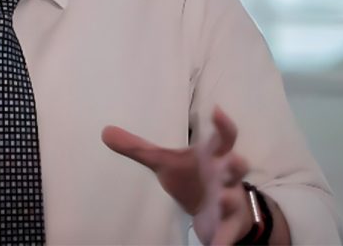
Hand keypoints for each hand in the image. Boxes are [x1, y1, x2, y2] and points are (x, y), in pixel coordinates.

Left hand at [102, 107, 252, 244]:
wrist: (218, 211)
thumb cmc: (194, 177)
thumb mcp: (166, 162)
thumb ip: (138, 149)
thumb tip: (104, 131)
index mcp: (213, 157)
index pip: (223, 137)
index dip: (222, 124)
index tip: (215, 110)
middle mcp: (226, 176)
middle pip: (238, 166)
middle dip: (236, 164)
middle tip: (232, 160)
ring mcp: (230, 201)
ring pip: (233, 200)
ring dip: (228, 200)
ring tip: (221, 200)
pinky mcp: (227, 226)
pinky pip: (226, 234)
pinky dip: (221, 242)